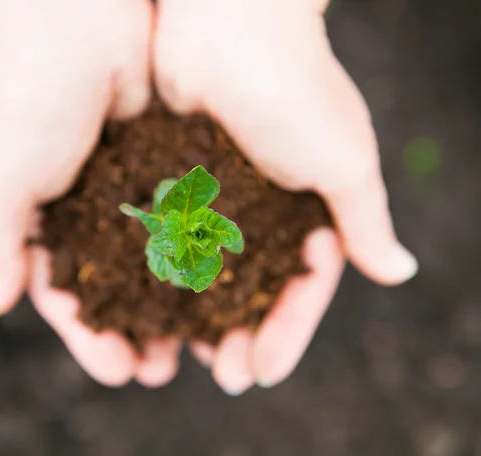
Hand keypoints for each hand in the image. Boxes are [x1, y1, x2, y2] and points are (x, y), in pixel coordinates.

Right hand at [0, 0, 180, 386]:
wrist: (74, 11)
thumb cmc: (23, 89)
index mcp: (36, 217)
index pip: (62, 294)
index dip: (88, 336)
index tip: (120, 370)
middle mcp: (82, 207)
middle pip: (112, 285)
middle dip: (136, 327)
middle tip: (164, 368)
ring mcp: (124, 184)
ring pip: (152, 256)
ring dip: (172, 299)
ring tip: (199, 339)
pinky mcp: (161, 159)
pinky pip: (180, 213)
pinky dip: (196, 247)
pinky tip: (221, 278)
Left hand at [154, 0, 417, 392]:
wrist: (225, 21)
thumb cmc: (294, 85)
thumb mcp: (344, 158)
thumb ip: (364, 219)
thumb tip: (399, 271)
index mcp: (310, 207)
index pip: (303, 286)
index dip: (285, 331)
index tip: (262, 371)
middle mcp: (264, 207)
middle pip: (253, 287)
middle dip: (241, 333)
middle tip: (223, 376)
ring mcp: (218, 195)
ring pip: (207, 270)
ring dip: (198, 314)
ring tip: (181, 356)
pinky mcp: (177, 178)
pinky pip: (170, 236)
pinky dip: (163, 272)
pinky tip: (148, 305)